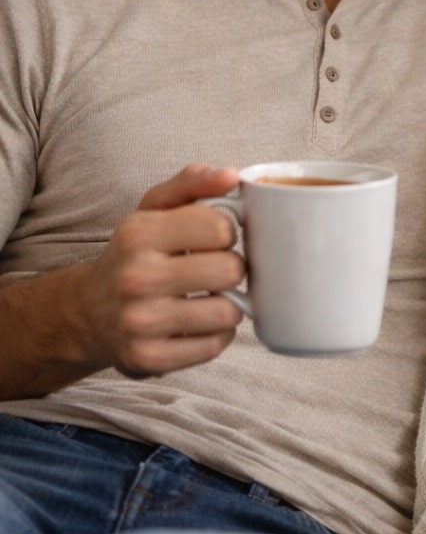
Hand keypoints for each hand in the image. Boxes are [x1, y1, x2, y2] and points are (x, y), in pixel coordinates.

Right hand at [72, 164, 245, 378]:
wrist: (87, 313)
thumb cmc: (134, 255)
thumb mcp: (152, 210)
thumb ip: (192, 183)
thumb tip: (231, 175)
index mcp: (139, 234)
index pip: (220, 226)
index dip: (225, 232)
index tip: (211, 239)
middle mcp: (135, 278)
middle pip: (230, 270)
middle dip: (230, 268)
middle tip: (212, 270)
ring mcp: (141, 322)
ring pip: (229, 312)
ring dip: (227, 304)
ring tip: (207, 297)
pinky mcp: (150, 358)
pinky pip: (215, 345)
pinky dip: (216, 334)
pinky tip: (197, 323)